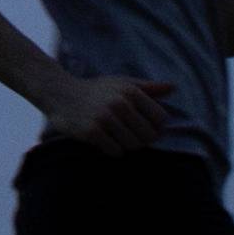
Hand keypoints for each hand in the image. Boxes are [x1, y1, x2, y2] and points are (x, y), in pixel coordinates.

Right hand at [43, 68, 174, 154]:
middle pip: (148, 136)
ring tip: (115, 136)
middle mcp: (119, 103)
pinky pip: (115, 151)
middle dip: (141, 139)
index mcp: (130, 91)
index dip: (156, 126)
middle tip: (128, 134)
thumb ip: (148, 87)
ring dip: (126, 145)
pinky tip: (103, 140)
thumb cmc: (95, 90)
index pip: (161, 119)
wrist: (59, 94)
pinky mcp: (91, 132)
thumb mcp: (121, 83)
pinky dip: (112, 149)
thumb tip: (174, 87)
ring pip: (133, 145)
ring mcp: (105, 118)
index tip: (144, 126)